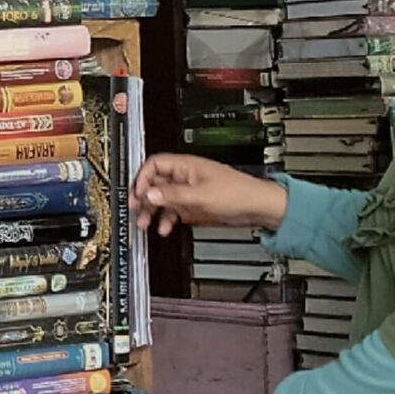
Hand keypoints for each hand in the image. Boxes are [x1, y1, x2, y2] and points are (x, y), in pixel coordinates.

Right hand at [129, 153, 287, 237]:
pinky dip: (167, 218)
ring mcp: (189, 190)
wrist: (259, 207)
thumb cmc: (238, 193)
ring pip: (163, 198)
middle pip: (156, 183)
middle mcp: (185, 176)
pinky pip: (174, 210)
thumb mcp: (200, 195)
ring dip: (153, 211)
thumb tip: (150, 194)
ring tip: (144, 223)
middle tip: (135, 210)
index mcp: (186, 166)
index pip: (154, 165)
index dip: (143, 179)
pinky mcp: (195, 204)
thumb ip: (173, 195)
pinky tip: (165, 228)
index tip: (138, 194)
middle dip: (144, 197)